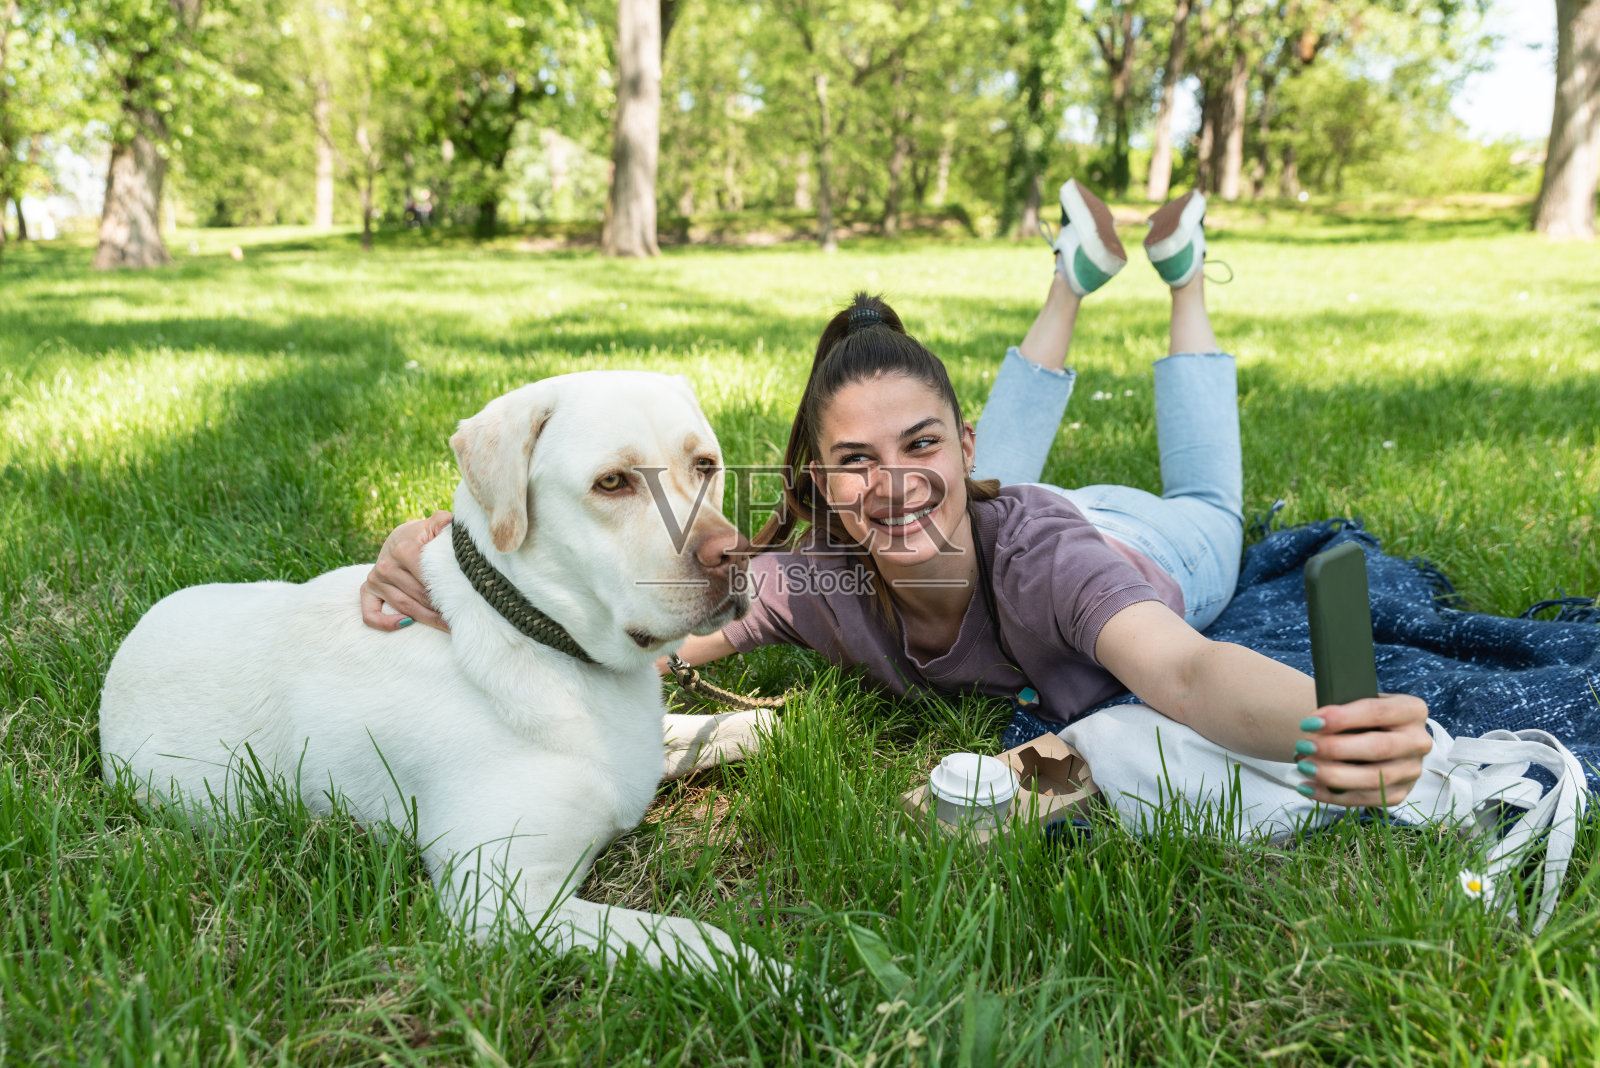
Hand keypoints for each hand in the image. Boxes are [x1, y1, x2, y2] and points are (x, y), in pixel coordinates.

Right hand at [361, 511, 452, 631]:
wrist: (400, 538)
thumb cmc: (424, 536)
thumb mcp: (435, 525)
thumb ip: (444, 522)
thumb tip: (453, 521)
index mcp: (404, 549)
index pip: (430, 578)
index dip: (450, 592)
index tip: (467, 601)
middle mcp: (386, 565)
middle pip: (419, 595)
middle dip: (442, 609)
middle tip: (462, 617)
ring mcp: (375, 579)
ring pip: (404, 607)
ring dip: (427, 619)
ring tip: (448, 625)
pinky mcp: (367, 590)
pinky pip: (370, 614)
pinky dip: (386, 623)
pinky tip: (406, 623)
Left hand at [1293, 694, 1430, 807]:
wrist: (1372, 736)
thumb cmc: (1359, 717)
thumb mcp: (1357, 704)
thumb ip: (1344, 709)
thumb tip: (1315, 726)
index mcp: (1412, 710)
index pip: (1376, 712)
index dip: (1341, 718)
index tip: (1309, 722)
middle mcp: (1418, 741)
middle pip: (1378, 748)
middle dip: (1336, 749)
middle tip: (1302, 746)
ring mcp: (1412, 770)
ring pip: (1374, 778)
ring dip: (1333, 775)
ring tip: (1303, 767)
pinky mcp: (1400, 793)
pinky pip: (1366, 799)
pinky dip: (1333, 795)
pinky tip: (1307, 787)